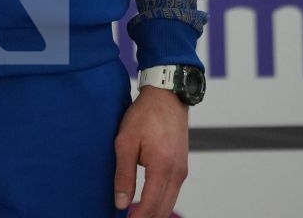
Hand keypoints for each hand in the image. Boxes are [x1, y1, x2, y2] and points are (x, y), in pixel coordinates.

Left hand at [113, 87, 187, 217]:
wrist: (167, 95)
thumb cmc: (145, 114)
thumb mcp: (126, 141)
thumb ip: (123, 174)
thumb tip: (120, 203)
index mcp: (162, 167)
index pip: (150, 206)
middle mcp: (177, 173)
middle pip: (163, 210)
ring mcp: (182, 170)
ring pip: (169, 203)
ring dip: (154, 213)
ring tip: (136, 215)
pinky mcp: (182, 166)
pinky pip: (172, 193)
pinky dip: (161, 203)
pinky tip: (148, 204)